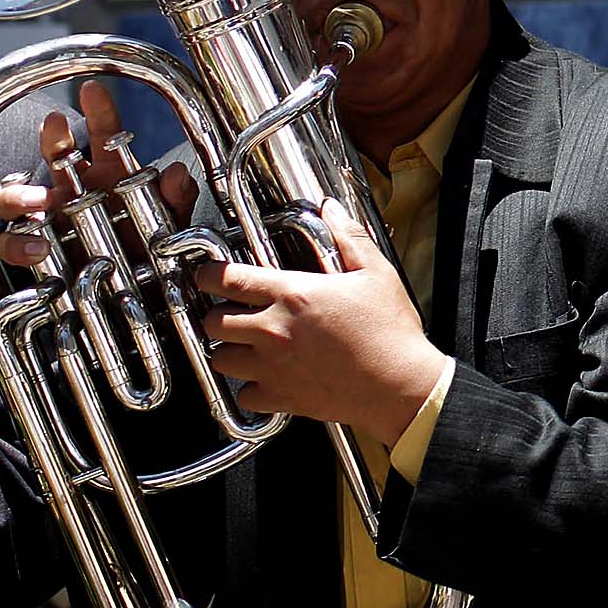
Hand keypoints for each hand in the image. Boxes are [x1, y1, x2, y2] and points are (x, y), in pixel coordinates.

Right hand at [0, 82, 199, 269]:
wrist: (137, 306)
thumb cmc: (150, 260)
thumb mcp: (169, 230)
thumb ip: (174, 203)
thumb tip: (176, 173)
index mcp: (109, 178)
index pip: (105, 137)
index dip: (100, 112)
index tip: (94, 89)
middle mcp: (73, 193)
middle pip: (52, 156)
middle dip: (51, 138)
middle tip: (54, 128)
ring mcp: (47, 221)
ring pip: (14, 197)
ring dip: (18, 194)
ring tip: (35, 204)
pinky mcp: (31, 254)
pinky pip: (9, 243)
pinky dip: (18, 244)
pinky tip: (37, 251)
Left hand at [194, 200, 449, 450]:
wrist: (401, 386)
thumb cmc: (391, 332)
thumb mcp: (376, 274)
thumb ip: (349, 238)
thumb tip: (331, 209)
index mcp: (293, 295)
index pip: (227, 280)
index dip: (207, 275)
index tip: (206, 276)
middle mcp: (274, 330)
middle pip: (213, 321)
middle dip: (216, 315)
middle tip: (231, 312)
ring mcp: (274, 367)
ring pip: (220, 359)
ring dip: (228, 350)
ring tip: (244, 345)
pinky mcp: (282, 397)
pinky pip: (244, 396)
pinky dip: (249, 388)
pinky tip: (265, 378)